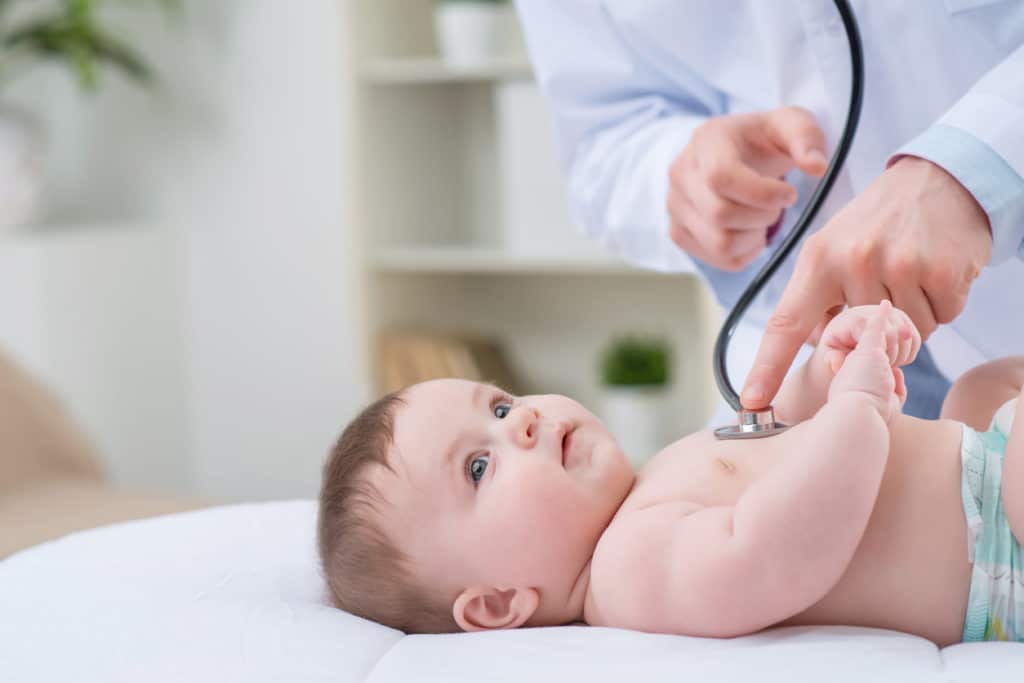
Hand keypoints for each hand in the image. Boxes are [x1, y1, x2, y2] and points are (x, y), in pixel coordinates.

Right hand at [668, 106, 827, 270]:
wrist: (734, 153)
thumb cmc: (764, 139)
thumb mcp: (792, 124)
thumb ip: (808, 139)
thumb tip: (817, 167)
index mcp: (707, 140)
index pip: (721, 177)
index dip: (761, 194)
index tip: (789, 194)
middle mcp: (681, 173)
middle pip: (720, 214)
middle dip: (762, 216)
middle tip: (778, 205)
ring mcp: (675, 206)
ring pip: (719, 243)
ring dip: (754, 238)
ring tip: (763, 218)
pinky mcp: (678, 232)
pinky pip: (716, 259)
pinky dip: (743, 253)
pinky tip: (751, 231)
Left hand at [741, 156, 991, 409]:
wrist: (939, 178)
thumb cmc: (878, 222)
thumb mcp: (832, 247)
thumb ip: (819, 298)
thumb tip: (824, 350)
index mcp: (818, 260)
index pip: (786, 323)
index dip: (767, 366)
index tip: (752, 402)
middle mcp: (854, 261)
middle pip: (861, 341)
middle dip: (874, 331)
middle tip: (883, 288)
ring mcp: (900, 264)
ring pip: (905, 336)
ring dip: (912, 316)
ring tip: (910, 274)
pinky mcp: (942, 271)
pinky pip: (942, 319)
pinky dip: (942, 304)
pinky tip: (935, 271)